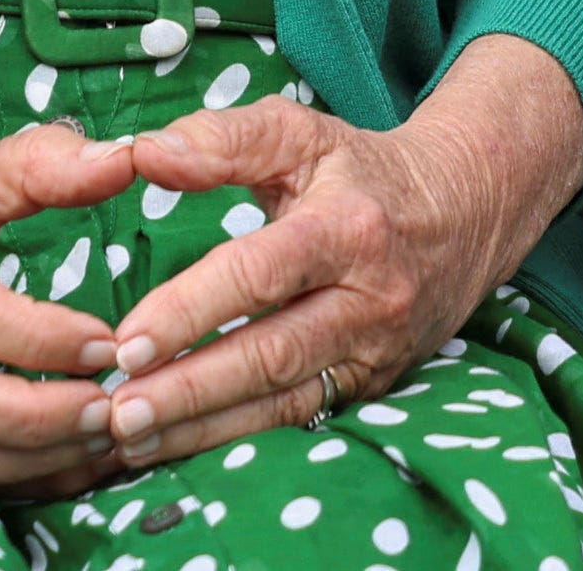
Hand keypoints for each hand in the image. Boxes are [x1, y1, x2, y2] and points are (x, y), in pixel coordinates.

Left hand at [80, 49, 582, 475]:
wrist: (465, 212)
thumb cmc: (360, 171)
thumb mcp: (300, 133)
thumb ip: (221, 140)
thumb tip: (144, 154)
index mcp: (347, 230)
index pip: (259, 275)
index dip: (190, 311)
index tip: (125, 341)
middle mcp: (368, 300)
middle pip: (269, 355)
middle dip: (188, 391)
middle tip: (117, 412)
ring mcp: (375, 353)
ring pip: (283, 404)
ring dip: (202, 429)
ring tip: (129, 441)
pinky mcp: (373, 387)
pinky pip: (301, 421)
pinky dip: (237, 440)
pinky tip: (179, 448)